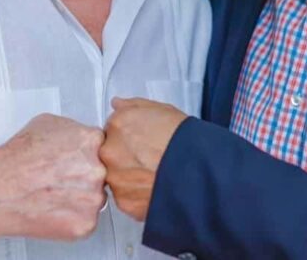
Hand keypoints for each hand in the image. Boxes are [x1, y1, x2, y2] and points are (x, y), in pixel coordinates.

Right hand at [0, 113, 105, 240]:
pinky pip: (87, 218)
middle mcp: (97, 169)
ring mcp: (93, 198)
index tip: (78, 157)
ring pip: (95, 196)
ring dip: (81, 195)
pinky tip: (55, 206)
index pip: (105, 145)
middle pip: (103, 171)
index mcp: (91, 141)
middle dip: (86, 173)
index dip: (90, 152)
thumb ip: (74, 129)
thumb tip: (80, 134)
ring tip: (55, 191)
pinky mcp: (86, 223)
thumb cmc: (18, 158)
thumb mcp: (48, 124)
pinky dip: (73, 215)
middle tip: (64, 175)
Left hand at [100, 98, 186, 220]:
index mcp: (117, 125)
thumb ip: (133, 106)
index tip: (137, 141)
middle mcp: (109, 150)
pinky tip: (153, 188)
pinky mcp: (123, 202)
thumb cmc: (183, 139)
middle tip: (146, 159)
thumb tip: (117, 105)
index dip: (125, 136)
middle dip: (123, 156)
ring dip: (128, 176)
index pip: (111, 130)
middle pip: (109, 153)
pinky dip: (136, 194)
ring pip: (115, 176)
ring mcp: (114, 178)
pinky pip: (125, 197)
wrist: (196, 170)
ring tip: (152, 175)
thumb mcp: (161, 109)